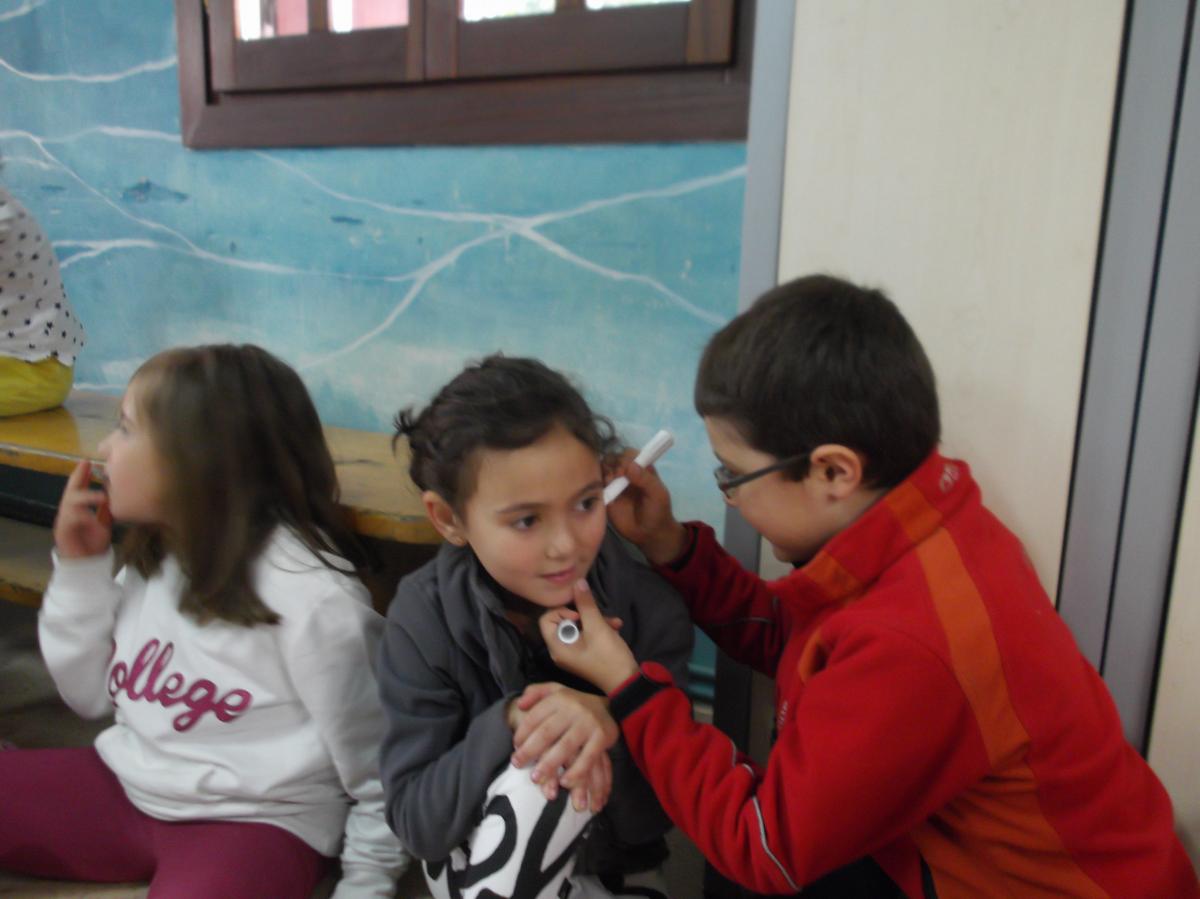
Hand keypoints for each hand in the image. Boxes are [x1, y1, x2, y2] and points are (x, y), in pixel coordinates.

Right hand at [53, 461, 111, 558]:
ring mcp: (63, 521)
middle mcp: (68, 511)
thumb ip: (106, 508)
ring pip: (69, 503)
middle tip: (85, 465)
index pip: (79, 487)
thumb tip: (114, 492)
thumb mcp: (104, 521)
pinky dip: (84, 518)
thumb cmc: (94, 542)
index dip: (82, 474)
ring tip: (102, 497)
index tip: (87, 461)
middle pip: (70, 490)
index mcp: (78, 507)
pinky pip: (70, 520)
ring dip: (86, 498)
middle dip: (77, 477)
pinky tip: (94, 519)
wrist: (87, 564)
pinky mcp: (62, 532)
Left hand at [510, 682, 617, 811]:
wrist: (609, 707)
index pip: (535, 717)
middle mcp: (574, 709)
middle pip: (547, 733)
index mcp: (559, 698)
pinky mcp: (602, 737)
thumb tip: (520, 705)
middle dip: (529, 751)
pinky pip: (587, 758)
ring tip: (536, 777)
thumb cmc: (574, 704)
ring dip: (549, 764)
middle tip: (517, 764)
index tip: (515, 748)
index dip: (522, 734)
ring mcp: (589, 723)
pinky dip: (576, 771)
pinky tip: (564, 782)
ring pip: (565, 747)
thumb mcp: (555, 690)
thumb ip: (534, 692)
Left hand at [538, 579, 638, 694]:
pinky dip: (598, 629)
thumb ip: (586, 604)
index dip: (562, 611)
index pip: (546, 618)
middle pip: (563, 621)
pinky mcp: (583, 653)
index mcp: (557, 646)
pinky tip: (615, 627)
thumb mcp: (598, 627)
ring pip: (578, 626)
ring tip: (614, 622)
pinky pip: (585, 634)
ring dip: (595, 620)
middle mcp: (560, 650)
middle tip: (600, 615)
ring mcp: (572, 653)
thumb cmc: (608, 656)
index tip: (579, 614)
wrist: (626, 682)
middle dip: (584, 614)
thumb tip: (577, 582)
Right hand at [605, 450, 687, 564]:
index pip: (628, 454)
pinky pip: (596, 485)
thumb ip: (645, 478)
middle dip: (612, 463)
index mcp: (640, 468)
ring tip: (610, 482)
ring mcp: (614, 484)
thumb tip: (630, 465)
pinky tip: (604, 491)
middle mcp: (625, 473)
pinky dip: (597, 484)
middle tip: (617, 476)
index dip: (625, 458)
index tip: (626, 468)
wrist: (649, 534)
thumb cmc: (657, 511)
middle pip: (612, 458)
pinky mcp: (605, 496)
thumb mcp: (657, 494)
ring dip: (604, 471)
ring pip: (602, 469)